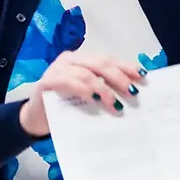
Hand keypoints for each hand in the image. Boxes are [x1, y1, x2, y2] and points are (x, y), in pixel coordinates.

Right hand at [17, 51, 147, 136]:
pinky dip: (83, 89)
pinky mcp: (47, 81)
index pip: (108, 59)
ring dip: (104, 89)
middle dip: (119, 77)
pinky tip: (94, 99)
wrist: (36, 119)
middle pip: (101, 63)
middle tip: (132, 93)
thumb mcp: (88, 97)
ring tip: (115, 104)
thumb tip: (133, 95)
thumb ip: (104, 91)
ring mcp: (57, 68)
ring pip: (86, 72)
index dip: (126, 66)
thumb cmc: (65, 107)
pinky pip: (68, 82)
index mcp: (83, 60)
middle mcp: (71, 60)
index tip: (143, 77)